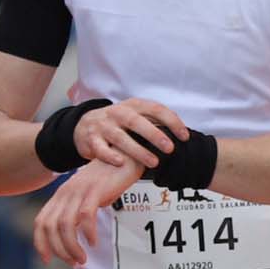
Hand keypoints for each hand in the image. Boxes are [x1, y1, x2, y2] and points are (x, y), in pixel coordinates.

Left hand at [33, 157, 143, 267]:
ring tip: (82, 258)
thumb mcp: (89, 194)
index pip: (41, 222)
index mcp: (61, 196)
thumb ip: (81, 210)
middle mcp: (66, 193)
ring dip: (72, 246)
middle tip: (74, 262)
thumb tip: (82, 232)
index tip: (47, 260)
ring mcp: (79, 191)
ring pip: (66, 224)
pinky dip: (87, 232)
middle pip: (51, 227)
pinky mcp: (95, 190)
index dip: (40, 243)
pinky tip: (93, 242)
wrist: (125, 154)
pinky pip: (85, 216)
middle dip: (59, 249)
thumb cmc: (109, 177)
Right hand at [72, 98, 188, 172]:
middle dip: (155, 135)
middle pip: (137, 122)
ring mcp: (104, 126)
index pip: (156, 109)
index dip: (172, 122)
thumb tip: (183, 135)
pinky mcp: (92, 139)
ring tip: (153, 162)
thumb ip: (155, 122)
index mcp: (133, 106)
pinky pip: (100, 149)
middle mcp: (118, 113)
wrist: (85, 125)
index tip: (184, 136)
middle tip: (169, 148)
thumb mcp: (137, 116)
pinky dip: (110, 156)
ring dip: (138, 151)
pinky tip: (121, 162)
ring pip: (121, 138)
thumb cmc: (119, 123)